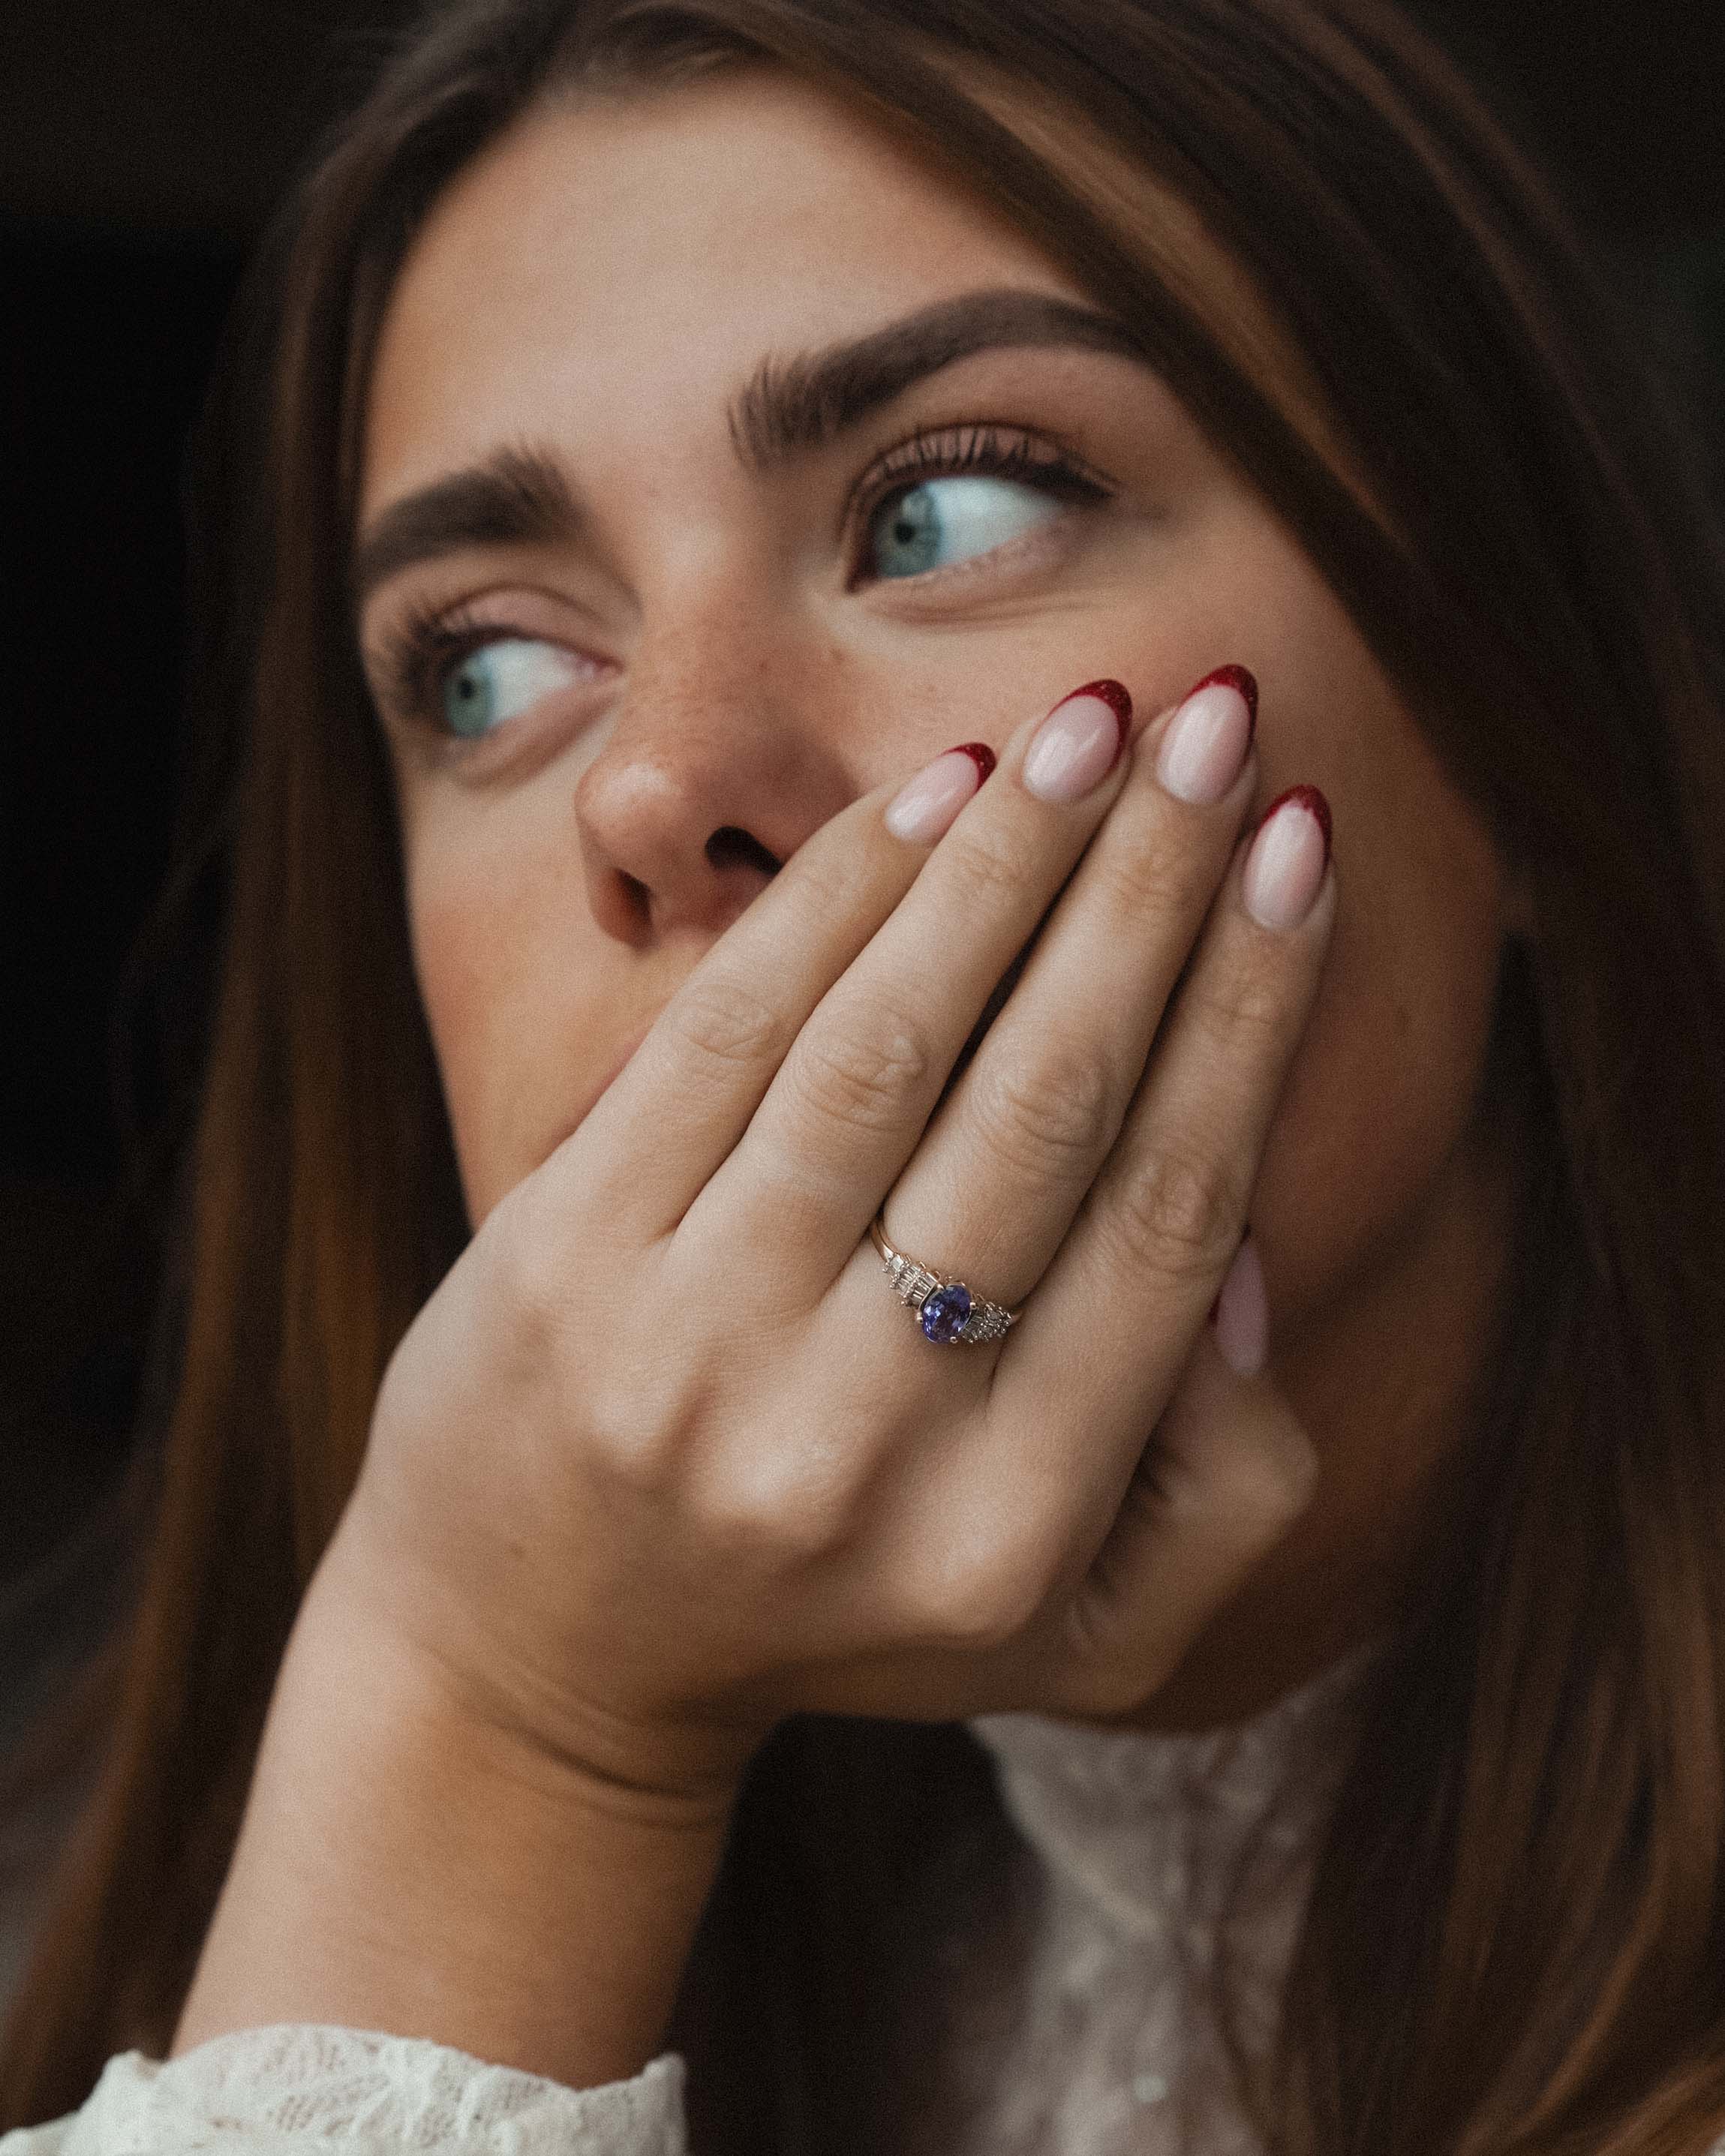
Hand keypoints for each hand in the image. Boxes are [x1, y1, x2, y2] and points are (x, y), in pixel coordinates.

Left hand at [331, 670, 1334, 1805]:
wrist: (532, 1652)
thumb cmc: (838, 1602)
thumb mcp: (1078, 1629)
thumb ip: (1221, 1486)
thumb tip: (1249, 1256)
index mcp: (1009, 1538)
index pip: (1166, 1216)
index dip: (1248, 1012)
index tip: (1301, 848)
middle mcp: (855, 1447)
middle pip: (1045, 1110)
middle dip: (1150, 892)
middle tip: (1223, 728)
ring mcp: (689, 1348)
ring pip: (887, 1047)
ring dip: (1007, 860)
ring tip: (1095, 724)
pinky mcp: (563, 1259)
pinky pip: (729, 1032)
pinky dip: (840, 897)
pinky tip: (936, 796)